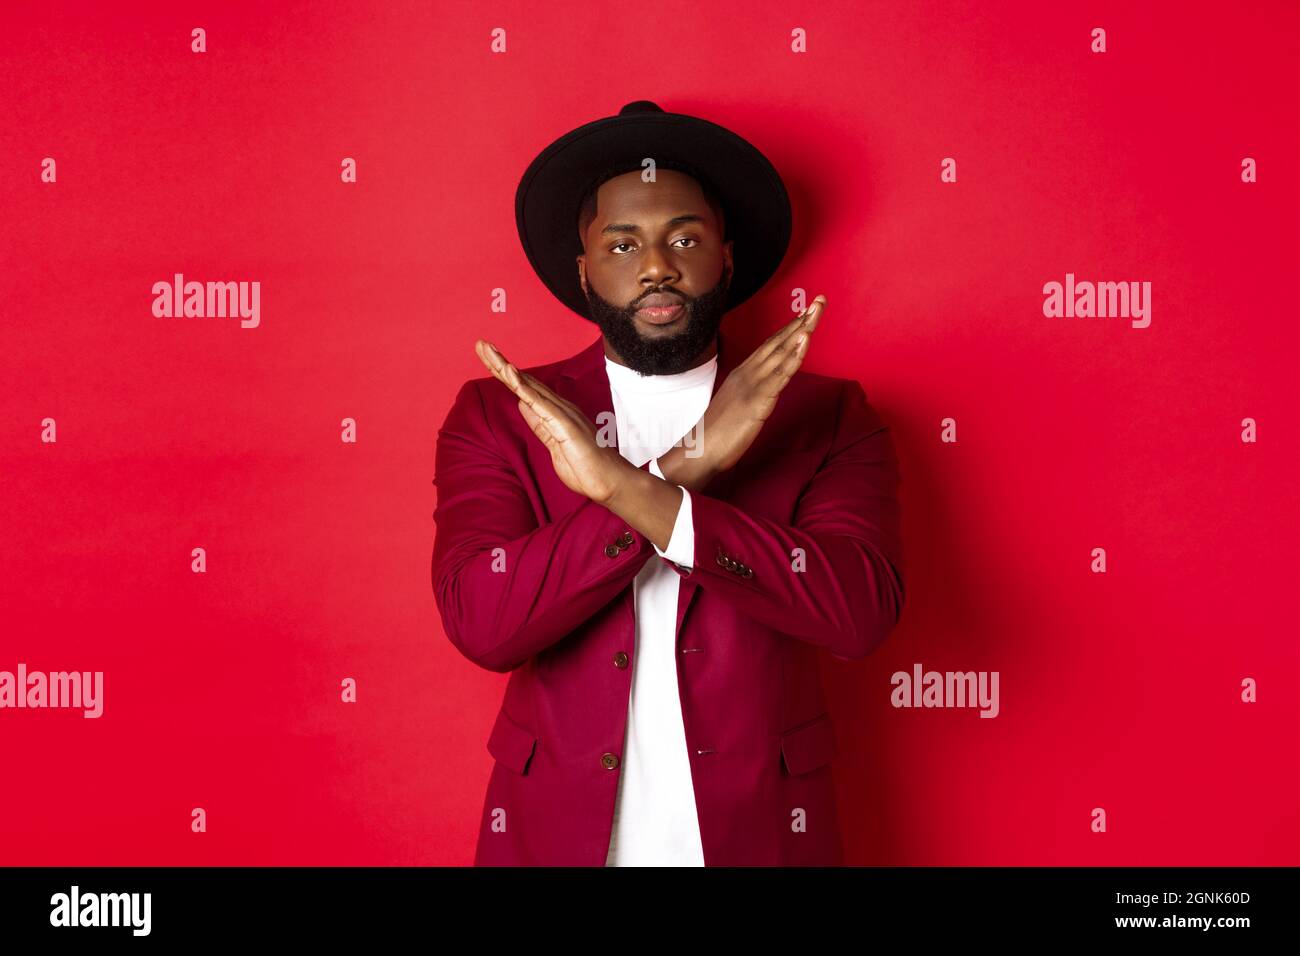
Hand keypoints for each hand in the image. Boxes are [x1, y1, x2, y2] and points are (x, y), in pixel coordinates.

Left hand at [475, 339, 630, 505]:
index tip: (487, 357)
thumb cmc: (586, 466)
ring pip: (528, 386)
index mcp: (554, 412)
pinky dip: (523, 387)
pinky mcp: (563, 424)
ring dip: (506, 368)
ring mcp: (561, 414)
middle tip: (480, 344)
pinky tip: (510, 373)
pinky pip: (539, 403)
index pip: (525, 388)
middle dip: (500, 362)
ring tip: (487, 350)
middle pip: (523, 380)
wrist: (610, 482)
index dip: (505, 373)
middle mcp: (558, 407)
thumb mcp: (553, 445)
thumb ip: (539, 425)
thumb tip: (523, 405)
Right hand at [659, 294, 824, 488]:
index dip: (788, 329)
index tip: (804, 313)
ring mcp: (753, 385)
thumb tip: (763, 392)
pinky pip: (781, 374)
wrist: (700, 450)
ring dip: (801, 331)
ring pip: (781, 352)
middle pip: (778, 342)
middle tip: (818, 301)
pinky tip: (805, 340)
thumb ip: (751, 394)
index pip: (770, 346)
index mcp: (743, 374)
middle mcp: (748, 373)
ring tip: (815, 312)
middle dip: (800, 321)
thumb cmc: (717, 433)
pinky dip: (794, 355)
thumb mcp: (737, 407)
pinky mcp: (758, 400)